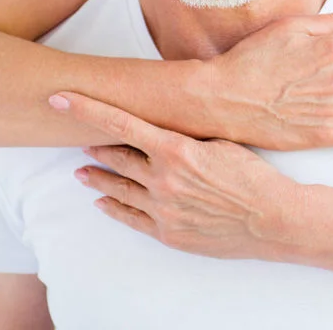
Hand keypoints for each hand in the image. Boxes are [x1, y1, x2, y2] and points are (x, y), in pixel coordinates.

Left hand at [51, 92, 301, 260]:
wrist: (272, 219)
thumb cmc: (252, 175)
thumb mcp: (219, 142)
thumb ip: (184, 135)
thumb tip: (162, 123)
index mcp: (175, 149)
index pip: (119, 123)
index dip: (86, 109)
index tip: (60, 98)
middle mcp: (163, 179)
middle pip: (116, 157)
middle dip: (94, 146)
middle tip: (77, 138)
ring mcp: (163, 209)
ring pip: (118, 188)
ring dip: (96, 177)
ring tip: (80, 170)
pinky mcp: (168, 233)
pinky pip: (130, 218)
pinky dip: (112, 207)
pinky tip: (100, 201)